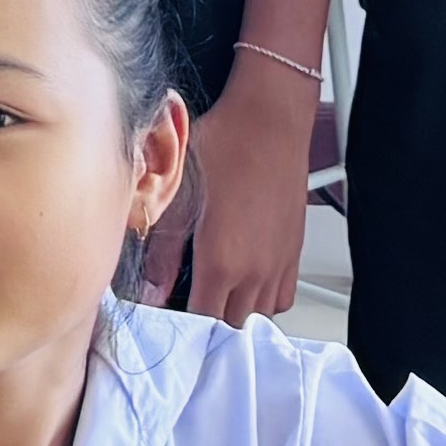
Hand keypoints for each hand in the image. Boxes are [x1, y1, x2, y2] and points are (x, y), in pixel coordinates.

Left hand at [181, 47, 321, 318]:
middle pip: (229, 326)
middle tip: (184, 304)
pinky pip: (281, 298)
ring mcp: (278, 265)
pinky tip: (243, 283)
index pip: (200, 322)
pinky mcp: (293, 253)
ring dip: (234, 314)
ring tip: (212, 295)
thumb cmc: (226, 143)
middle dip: (205, 323)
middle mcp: (255, 272)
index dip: (179, 325)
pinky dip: (262, 301)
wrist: (271, 119)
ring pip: (257, 317)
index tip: (164, 316)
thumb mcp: (178, 192)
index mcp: (221, 261)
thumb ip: (162, 250)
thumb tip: (151, 290)